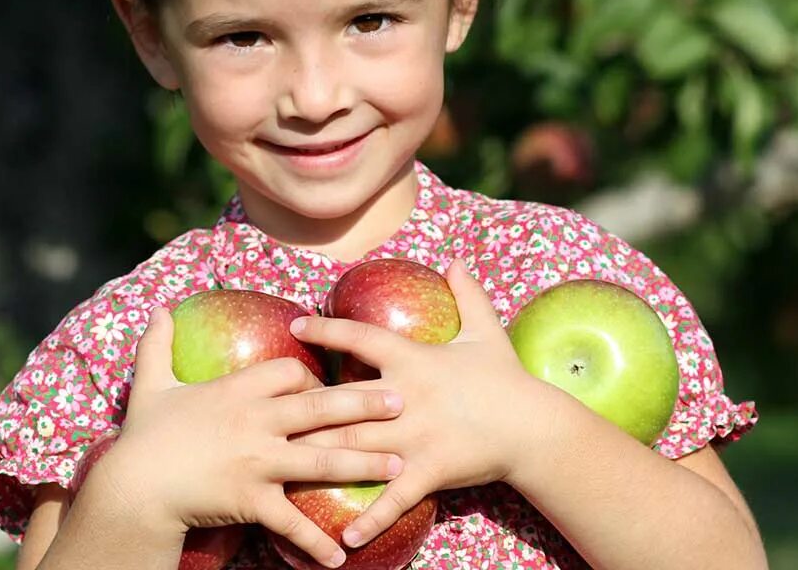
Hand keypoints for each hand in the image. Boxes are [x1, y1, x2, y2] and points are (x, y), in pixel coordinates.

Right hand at [106, 307, 406, 567]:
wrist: (132, 489)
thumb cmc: (144, 437)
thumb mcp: (152, 386)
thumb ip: (159, 346)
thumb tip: (157, 309)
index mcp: (239, 391)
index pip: (292, 371)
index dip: (314, 376)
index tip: (331, 386)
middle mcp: (256, 422)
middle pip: (321, 408)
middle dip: (365, 404)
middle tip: (402, 401)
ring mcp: (257, 462)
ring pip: (321, 460)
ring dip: (363, 463)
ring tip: (398, 464)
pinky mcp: (250, 500)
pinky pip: (290, 521)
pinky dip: (316, 540)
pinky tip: (341, 555)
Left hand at [289, 260, 555, 548]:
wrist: (533, 426)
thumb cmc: (505, 377)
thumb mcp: (485, 331)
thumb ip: (467, 294)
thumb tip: (456, 260)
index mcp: (413, 360)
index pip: (361, 339)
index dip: (327, 329)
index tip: (297, 325)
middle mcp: (405, 398)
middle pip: (341, 403)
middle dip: (302, 409)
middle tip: (264, 414)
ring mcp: (414, 438)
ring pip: (354, 448)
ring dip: (316, 460)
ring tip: (279, 470)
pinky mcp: (429, 471)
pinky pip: (393, 498)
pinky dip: (369, 518)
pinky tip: (343, 538)